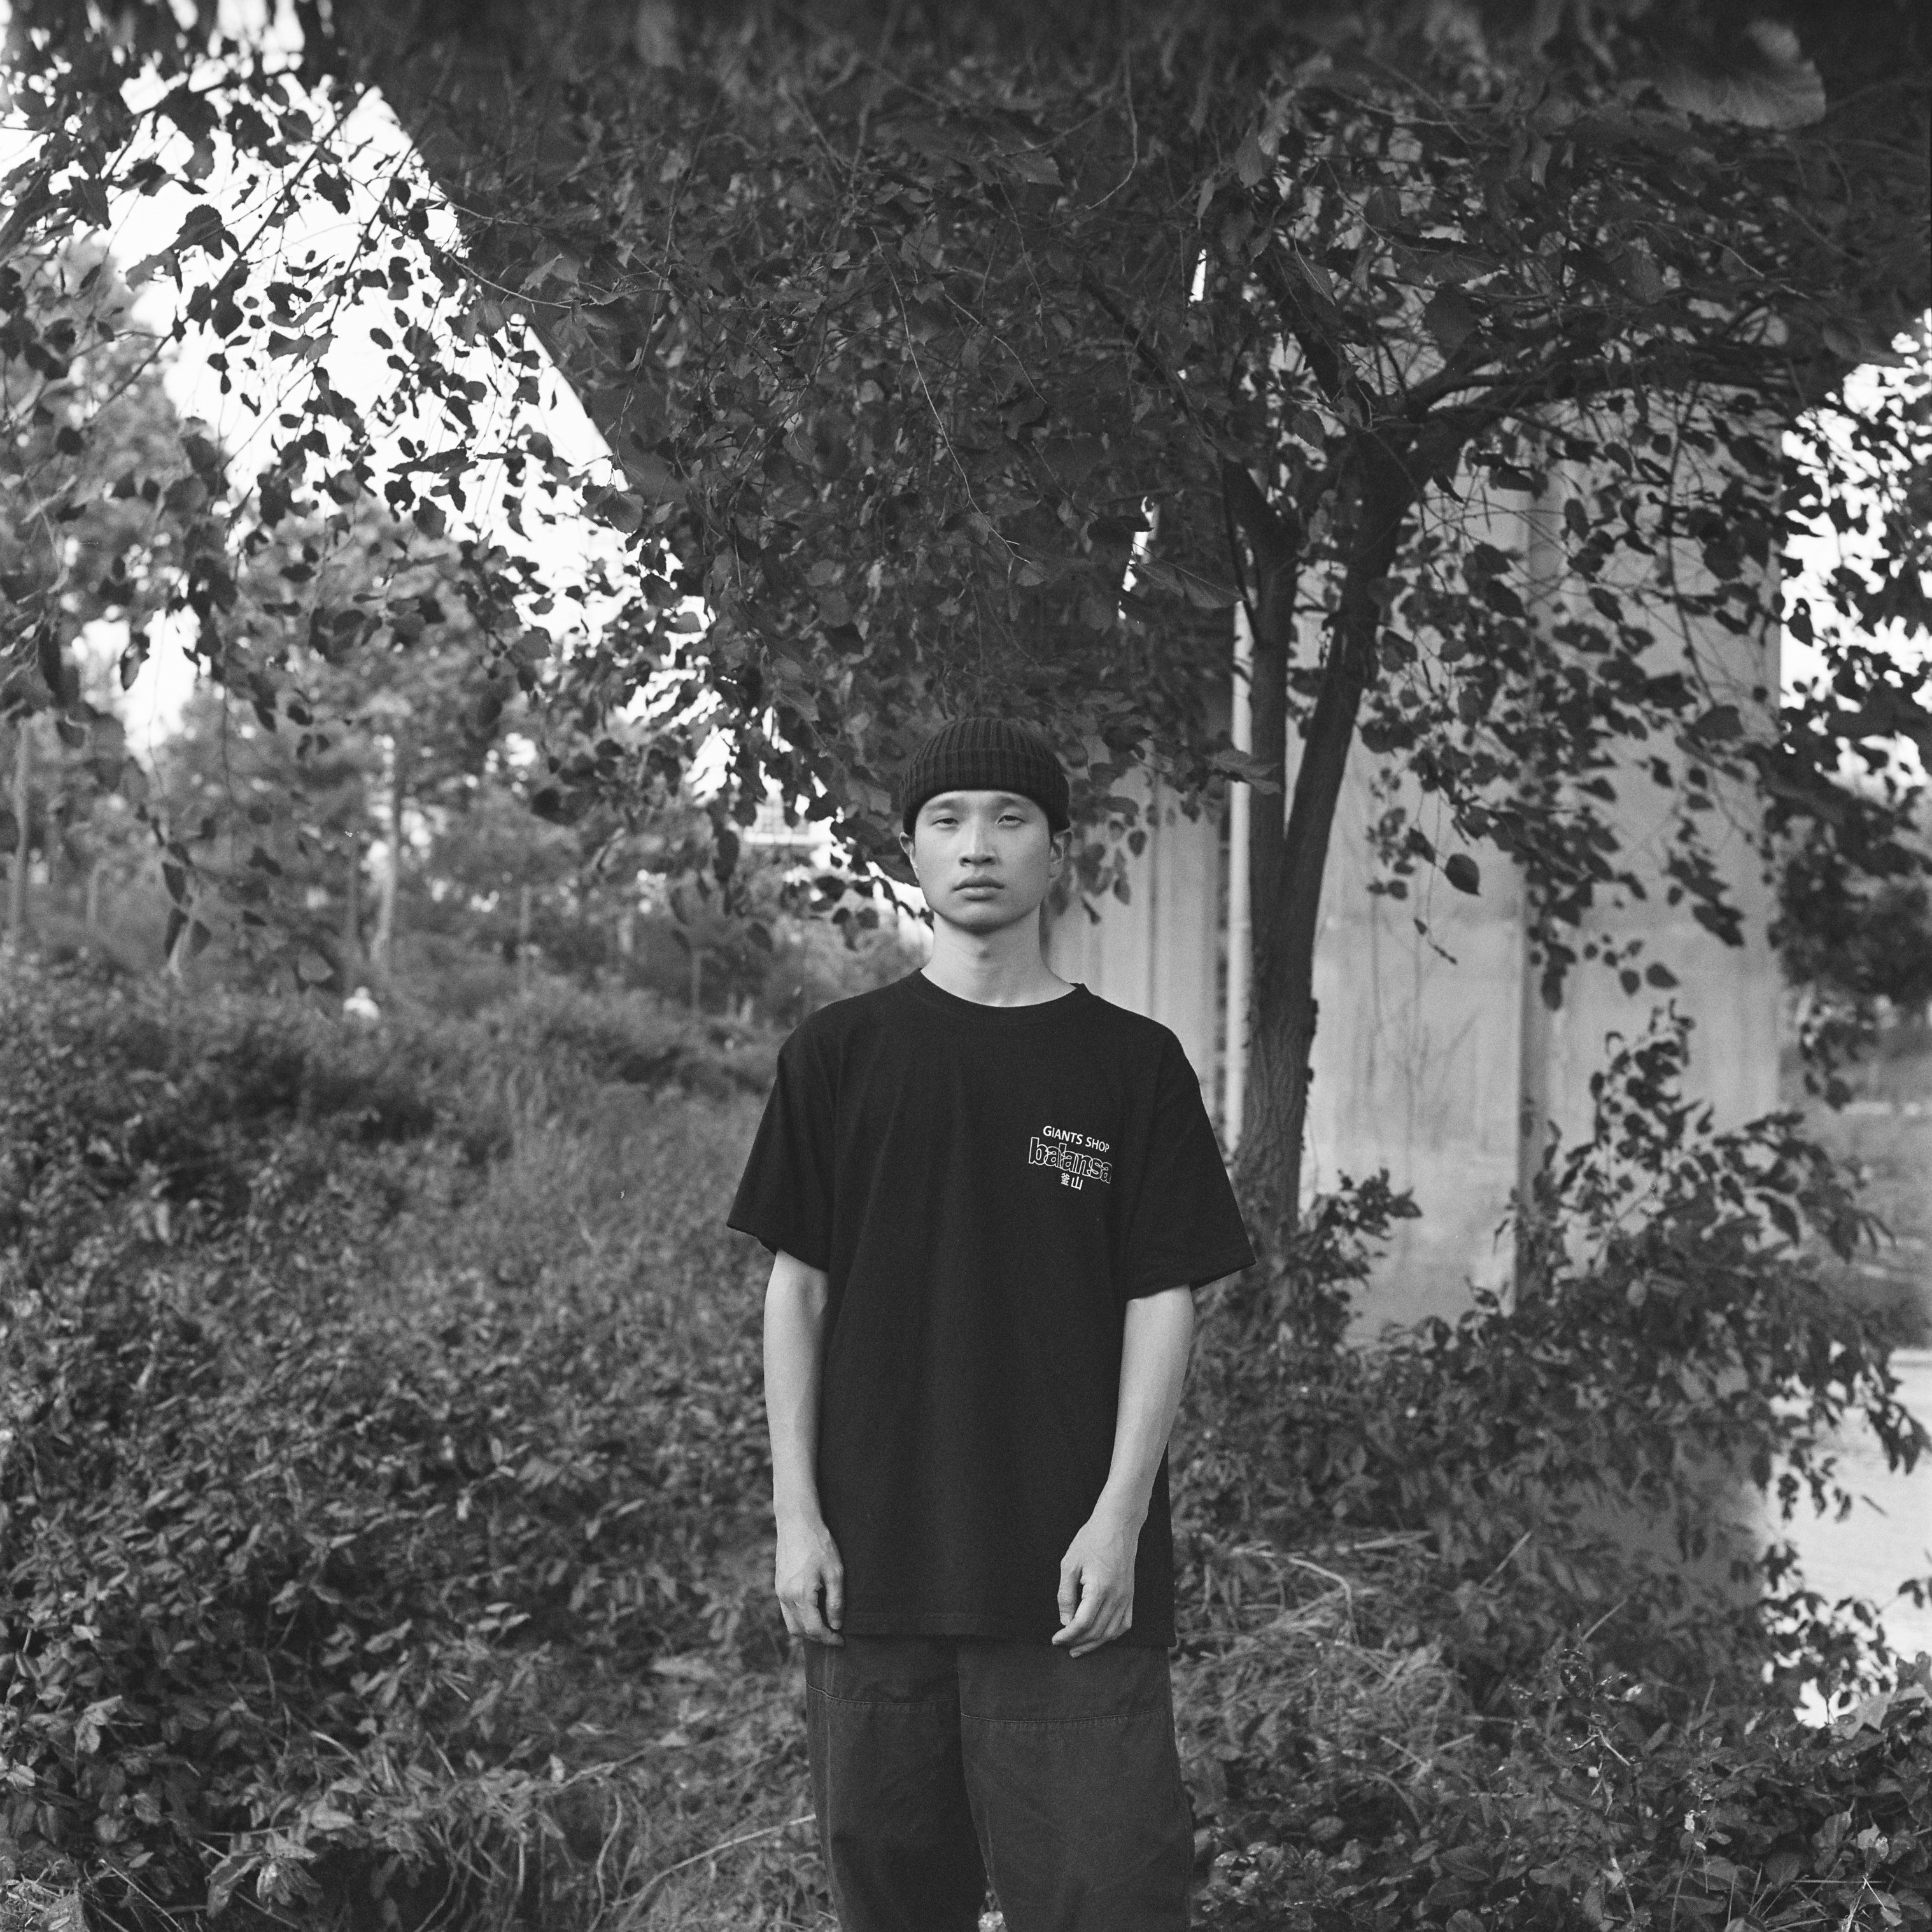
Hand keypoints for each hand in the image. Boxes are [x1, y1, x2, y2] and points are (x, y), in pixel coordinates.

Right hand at [774, 1513, 844, 1644]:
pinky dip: (800, 1618)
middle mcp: (786, 1596)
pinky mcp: (778, 1585)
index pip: (814, 1629)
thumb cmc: (819, 1544)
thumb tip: (837, 1625)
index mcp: (800, 1594)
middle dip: (818, 1638)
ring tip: (826, 1626)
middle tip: (835, 1635)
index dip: (829, 1639)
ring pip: (791, 1623)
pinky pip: (787, 1611)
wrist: (797, 1522)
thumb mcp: (835, 1572)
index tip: (842, 1641)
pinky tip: (814, 1611)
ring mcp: (779, 1591)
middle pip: (800, 1631)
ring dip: (807, 1630)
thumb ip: (836, 1602)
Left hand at [1050, 1507, 1138, 1657]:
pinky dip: (1112, 1635)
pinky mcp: (1131, 1596)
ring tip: (1078, 1648)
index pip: (1082, 1624)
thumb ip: (1065, 1595)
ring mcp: (1126, 1598)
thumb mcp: (1069, 1564)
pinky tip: (1101, 1638)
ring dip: (1094, 1644)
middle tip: (1063, 1646)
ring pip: (1111, 1632)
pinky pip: (1124, 1624)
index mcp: (1099, 1589)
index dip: (1067, 1636)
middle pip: (1097, 1632)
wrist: (1118, 1526)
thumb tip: (1064, 1621)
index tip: (1055, 1639)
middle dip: (1078, 1643)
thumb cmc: (1091, 1540)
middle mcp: (1116, 1597)